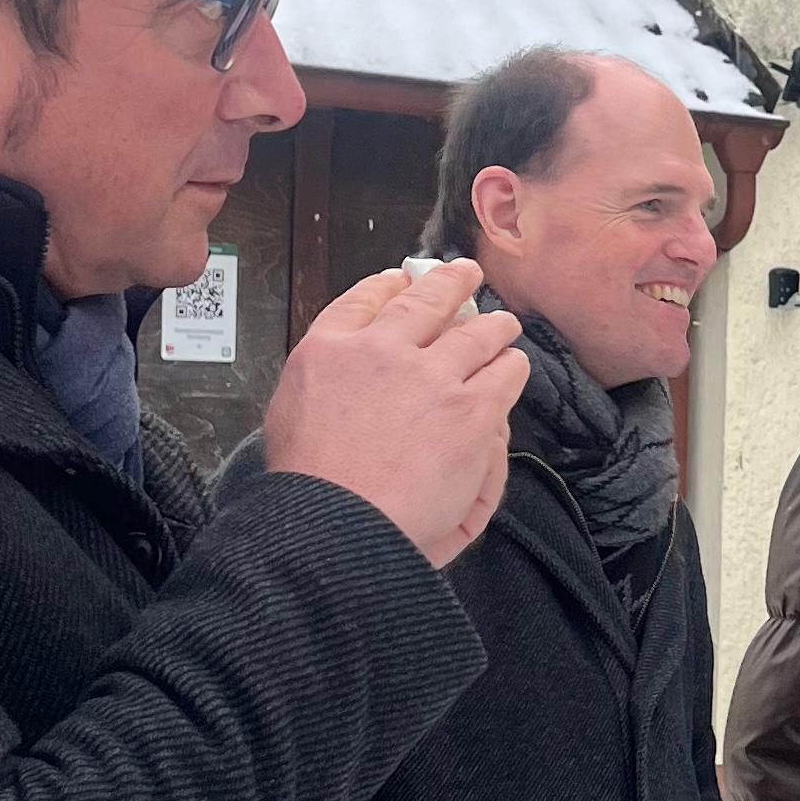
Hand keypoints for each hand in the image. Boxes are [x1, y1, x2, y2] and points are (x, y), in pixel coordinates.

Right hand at [259, 261, 530, 567]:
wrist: (335, 525)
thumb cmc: (308, 488)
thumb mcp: (285, 416)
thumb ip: (322, 381)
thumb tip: (355, 365)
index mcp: (327, 351)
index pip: (361, 301)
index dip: (387, 287)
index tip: (399, 280)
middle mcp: (381, 351)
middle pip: (425, 301)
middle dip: (450, 283)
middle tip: (465, 275)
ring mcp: (430, 378)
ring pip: (476, 334)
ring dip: (493, 327)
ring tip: (505, 327)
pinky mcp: (470, 410)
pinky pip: (504, 374)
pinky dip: (510, 368)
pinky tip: (514, 367)